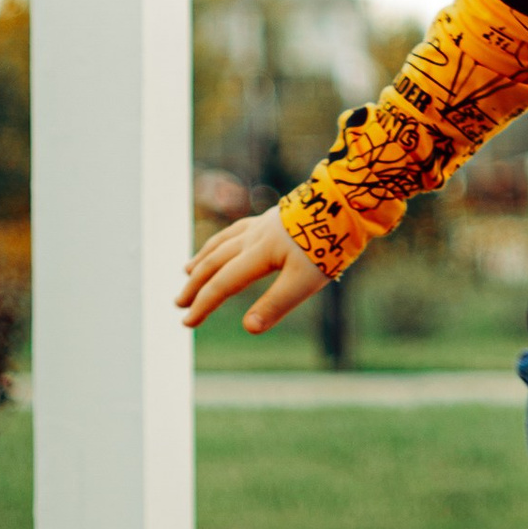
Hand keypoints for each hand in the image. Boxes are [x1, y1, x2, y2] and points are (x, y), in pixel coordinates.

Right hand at [176, 207, 330, 335]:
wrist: (348, 200)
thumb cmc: (329, 244)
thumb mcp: (306, 280)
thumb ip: (276, 304)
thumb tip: (248, 328)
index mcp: (259, 252)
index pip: (222, 283)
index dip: (204, 304)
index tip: (186, 322)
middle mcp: (254, 236)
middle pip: (216, 262)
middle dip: (196, 285)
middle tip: (179, 303)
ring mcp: (264, 224)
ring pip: (224, 242)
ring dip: (204, 259)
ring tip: (188, 270)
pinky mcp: (275, 217)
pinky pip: (238, 229)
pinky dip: (224, 240)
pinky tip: (226, 243)